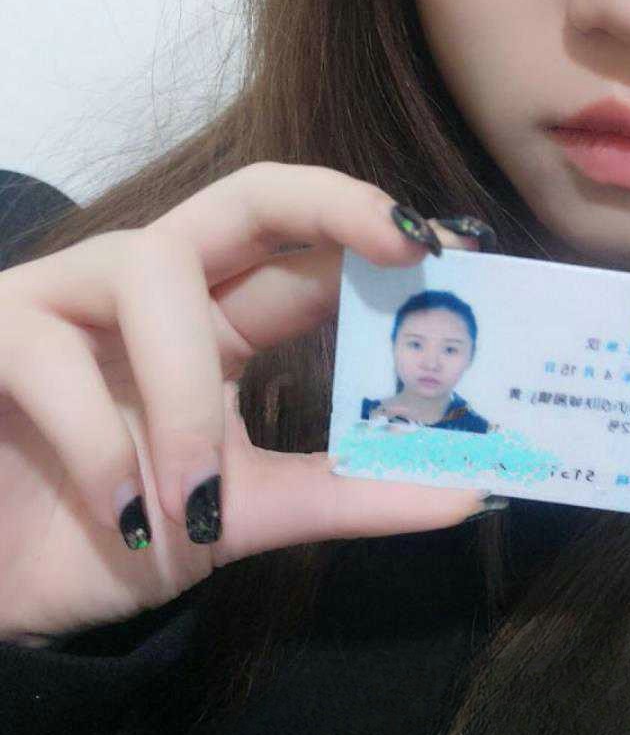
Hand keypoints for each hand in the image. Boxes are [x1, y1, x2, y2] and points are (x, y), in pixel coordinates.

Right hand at [0, 163, 490, 643]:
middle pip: (243, 197)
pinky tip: (118, 513)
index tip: (454, 252)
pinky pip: (51, 353)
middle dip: (326, 200)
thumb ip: (343, 497)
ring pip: (149, 269)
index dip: (375, 237)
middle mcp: (151, 292)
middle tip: (402, 240)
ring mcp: (66, 298)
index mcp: (215, 322)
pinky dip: (96, 443)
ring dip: (182, 395)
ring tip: (192, 497)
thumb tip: (472, 493)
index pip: (304, 252)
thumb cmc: (106, 538)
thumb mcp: (240, 518)